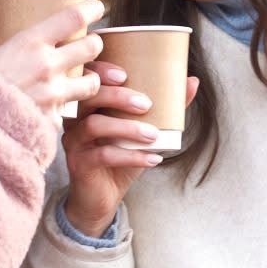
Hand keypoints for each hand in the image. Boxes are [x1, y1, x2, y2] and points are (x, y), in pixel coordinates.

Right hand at [0, 0, 104, 119]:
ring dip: (91, 77)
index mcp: (30, 43)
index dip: (91, 9)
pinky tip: (63, 107)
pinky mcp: (53, 120)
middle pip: (92, 47)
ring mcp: (54, 95)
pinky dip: (68, 107)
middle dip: (94, 43)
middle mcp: (48, 66)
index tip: (97, 7)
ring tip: (84, 78)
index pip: (74, 18)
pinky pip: (70, 110)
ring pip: (92, 82)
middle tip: (90, 44)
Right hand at [62, 66, 200, 237]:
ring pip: (94, 126)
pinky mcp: (79, 164)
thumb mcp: (143, 130)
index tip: (125, 74)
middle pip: (88, 97)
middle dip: (117, 96)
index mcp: (87, 103)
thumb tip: (192, 81)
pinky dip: (131, 156)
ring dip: (128, 128)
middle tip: (146, 104)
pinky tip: (152, 159)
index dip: (101, 70)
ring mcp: (74, 141)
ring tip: (154, 135)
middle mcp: (74, 119)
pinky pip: (103, 155)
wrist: (102, 197)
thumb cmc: (120, 156)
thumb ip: (165, 107)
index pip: (85, 77)